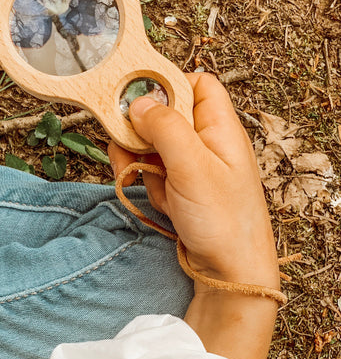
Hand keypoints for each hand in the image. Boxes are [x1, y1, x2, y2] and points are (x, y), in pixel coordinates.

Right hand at [108, 73, 278, 288]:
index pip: (196, 83)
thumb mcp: (192, 165)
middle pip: (165, 112)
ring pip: (153, 142)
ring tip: (140, 177)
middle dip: (142, 129)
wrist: (231, 275)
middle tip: (128, 144)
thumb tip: (138, 102)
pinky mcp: (181, 185)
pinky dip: (145, 179)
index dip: (168, 84)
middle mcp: (207, 140)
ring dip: (139, 157)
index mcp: (219, 126)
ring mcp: (193, 164)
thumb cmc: (223, 220)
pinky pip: (153, 168)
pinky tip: (153, 195)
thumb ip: (164, 126)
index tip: (141, 99)